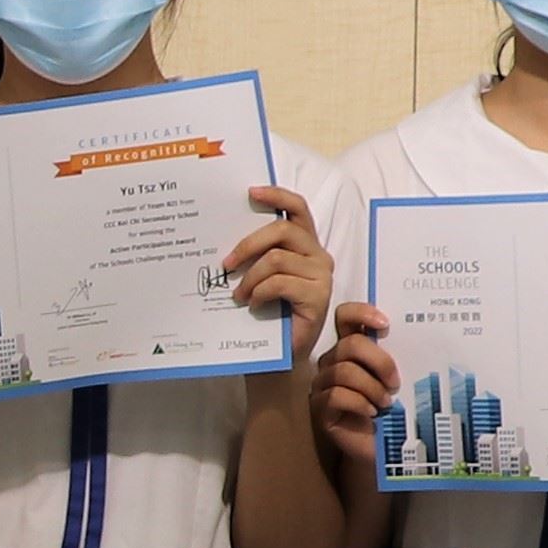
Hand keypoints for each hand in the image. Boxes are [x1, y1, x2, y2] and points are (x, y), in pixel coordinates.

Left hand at [227, 185, 332, 353]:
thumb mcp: (261, 275)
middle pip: (281, 231)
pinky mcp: (319, 296)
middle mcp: (318, 255)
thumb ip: (257, 253)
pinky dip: (259, 292)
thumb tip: (226, 232)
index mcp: (305, 244)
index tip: (250, 192)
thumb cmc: (268, 313)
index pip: (297, 208)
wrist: (281, 355)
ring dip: (250, 277)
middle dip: (247, 245)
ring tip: (238, 294)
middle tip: (225, 264)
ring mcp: (322, 276)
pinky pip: (280, 282)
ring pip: (276, 259)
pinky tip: (252, 305)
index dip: (276, 196)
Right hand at [312, 300, 396, 474]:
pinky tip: (372, 412)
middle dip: (378, 360)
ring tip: (386, 402)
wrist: (384, 447)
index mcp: (352, 348)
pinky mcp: (320, 409)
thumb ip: (399, 358)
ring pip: (343, 371)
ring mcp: (324, 385)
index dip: (361, 313)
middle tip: (395, 381)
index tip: (386, 325)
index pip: (345, 317)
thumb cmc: (393, 410)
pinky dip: (359, 402)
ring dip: (371, 386)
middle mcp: (333, 362)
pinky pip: (335, 396)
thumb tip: (420, 340)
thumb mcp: (400, 380)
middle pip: (348, 345)